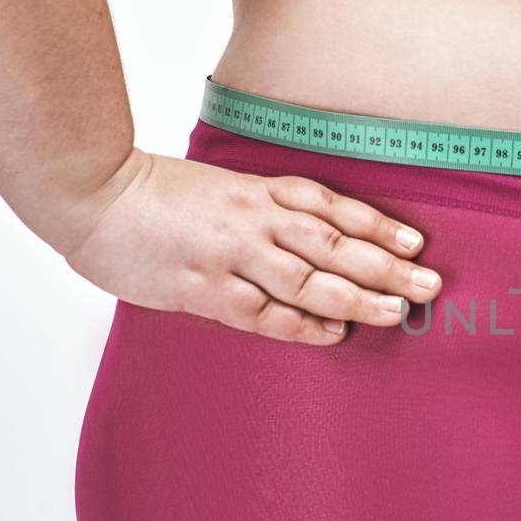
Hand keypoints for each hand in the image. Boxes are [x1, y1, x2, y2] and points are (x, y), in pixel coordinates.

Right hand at [61, 149, 441, 344]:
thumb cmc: (157, 196)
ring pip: (309, 279)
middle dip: (387, 266)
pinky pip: (264, 312)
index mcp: (261, 190)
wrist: (92, 195)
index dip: (379, 225)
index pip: (333, 208)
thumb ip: (266, 210)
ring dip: (357, 297)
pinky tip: (334, 332)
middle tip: (429, 285)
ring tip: (397, 313)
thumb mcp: (223, 188)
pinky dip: (303, 324)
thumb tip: (317, 238)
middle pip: (335, 244)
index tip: (418, 242)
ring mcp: (230, 255)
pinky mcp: (203, 288)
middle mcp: (254, 220)